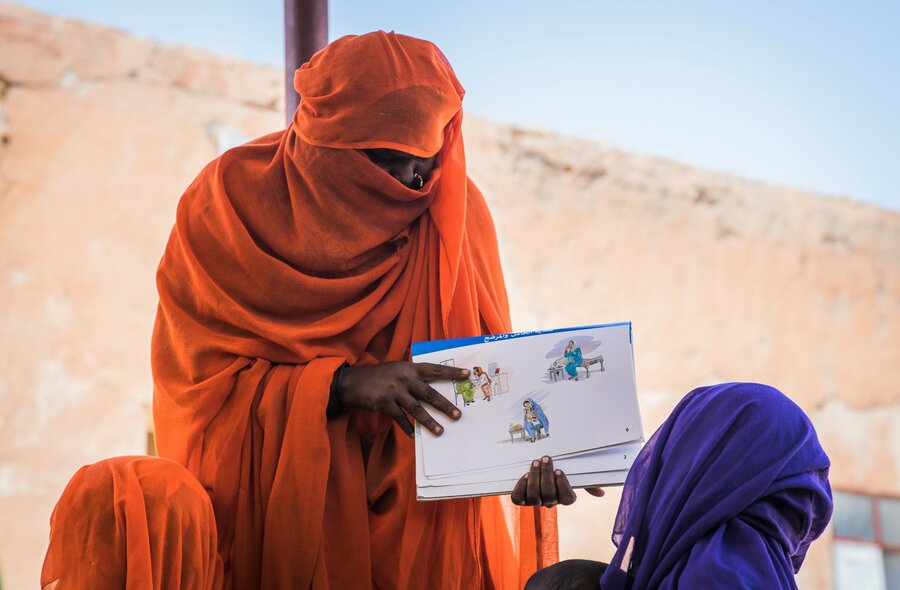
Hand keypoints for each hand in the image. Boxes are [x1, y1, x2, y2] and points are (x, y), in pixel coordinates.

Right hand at [338, 362, 466, 436]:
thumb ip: (412, 376)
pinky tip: (414, 435)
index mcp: (409, 367)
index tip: (467, 375)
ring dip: (429, 422)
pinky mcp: (384, 403)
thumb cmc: (379, 376)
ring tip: (440, 432)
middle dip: (445, 405)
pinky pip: (400, 418)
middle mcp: (404, 378)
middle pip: (429, 393)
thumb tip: (431, 389)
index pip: (434, 369)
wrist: (353, 382)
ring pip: (416, 409)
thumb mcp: (397, 369)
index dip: (451, 372)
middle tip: (458, 415)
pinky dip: (407, 427)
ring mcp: (394, 391)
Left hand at [511, 456, 604, 506]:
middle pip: (549, 495)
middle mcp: (550, 502)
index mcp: (564, 497)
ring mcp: (534, 501)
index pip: (567, 499)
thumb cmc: (558, 472)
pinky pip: (518, 498)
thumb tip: (601, 492)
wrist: (538, 469)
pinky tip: (524, 476)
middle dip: (546, 475)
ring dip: (534, 478)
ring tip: (535, 463)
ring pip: (534, 496)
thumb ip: (587, 483)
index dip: (562, 485)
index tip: (559, 470)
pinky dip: (521, 487)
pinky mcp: (521, 498)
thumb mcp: (574, 476)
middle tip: (546, 459)